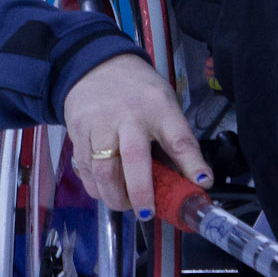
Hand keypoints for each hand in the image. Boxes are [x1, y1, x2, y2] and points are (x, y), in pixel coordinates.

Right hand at [63, 53, 209, 217]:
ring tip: (124, 202)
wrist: (97, 63)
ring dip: (114, 196)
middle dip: (140, 194)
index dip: (191, 163)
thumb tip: (194, 181)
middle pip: (134, 160)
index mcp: (158, 107)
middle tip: (145, 212)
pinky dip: (95, 186)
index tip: (201, 184)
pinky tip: (103, 188)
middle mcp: (128, 115)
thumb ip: (177, 140)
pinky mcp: (76, 129)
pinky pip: (85, 168)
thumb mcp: (166, 106)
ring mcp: (99, 122)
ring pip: (103, 171)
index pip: (179, 138)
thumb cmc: (138, 91)